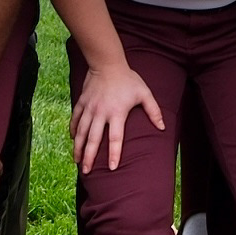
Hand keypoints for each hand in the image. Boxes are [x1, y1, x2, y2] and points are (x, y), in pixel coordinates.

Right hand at [71, 62, 166, 176]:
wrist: (107, 63)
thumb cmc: (128, 79)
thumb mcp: (144, 93)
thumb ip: (154, 111)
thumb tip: (162, 127)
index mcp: (117, 113)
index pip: (115, 138)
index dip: (114, 153)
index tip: (111, 167)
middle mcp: (101, 113)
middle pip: (93, 139)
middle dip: (89, 157)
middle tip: (86, 171)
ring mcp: (89, 108)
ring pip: (81, 132)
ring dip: (78, 147)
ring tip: (77, 161)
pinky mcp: (82, 102)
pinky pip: (75, 119)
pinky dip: (73, 130)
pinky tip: (72, 140)